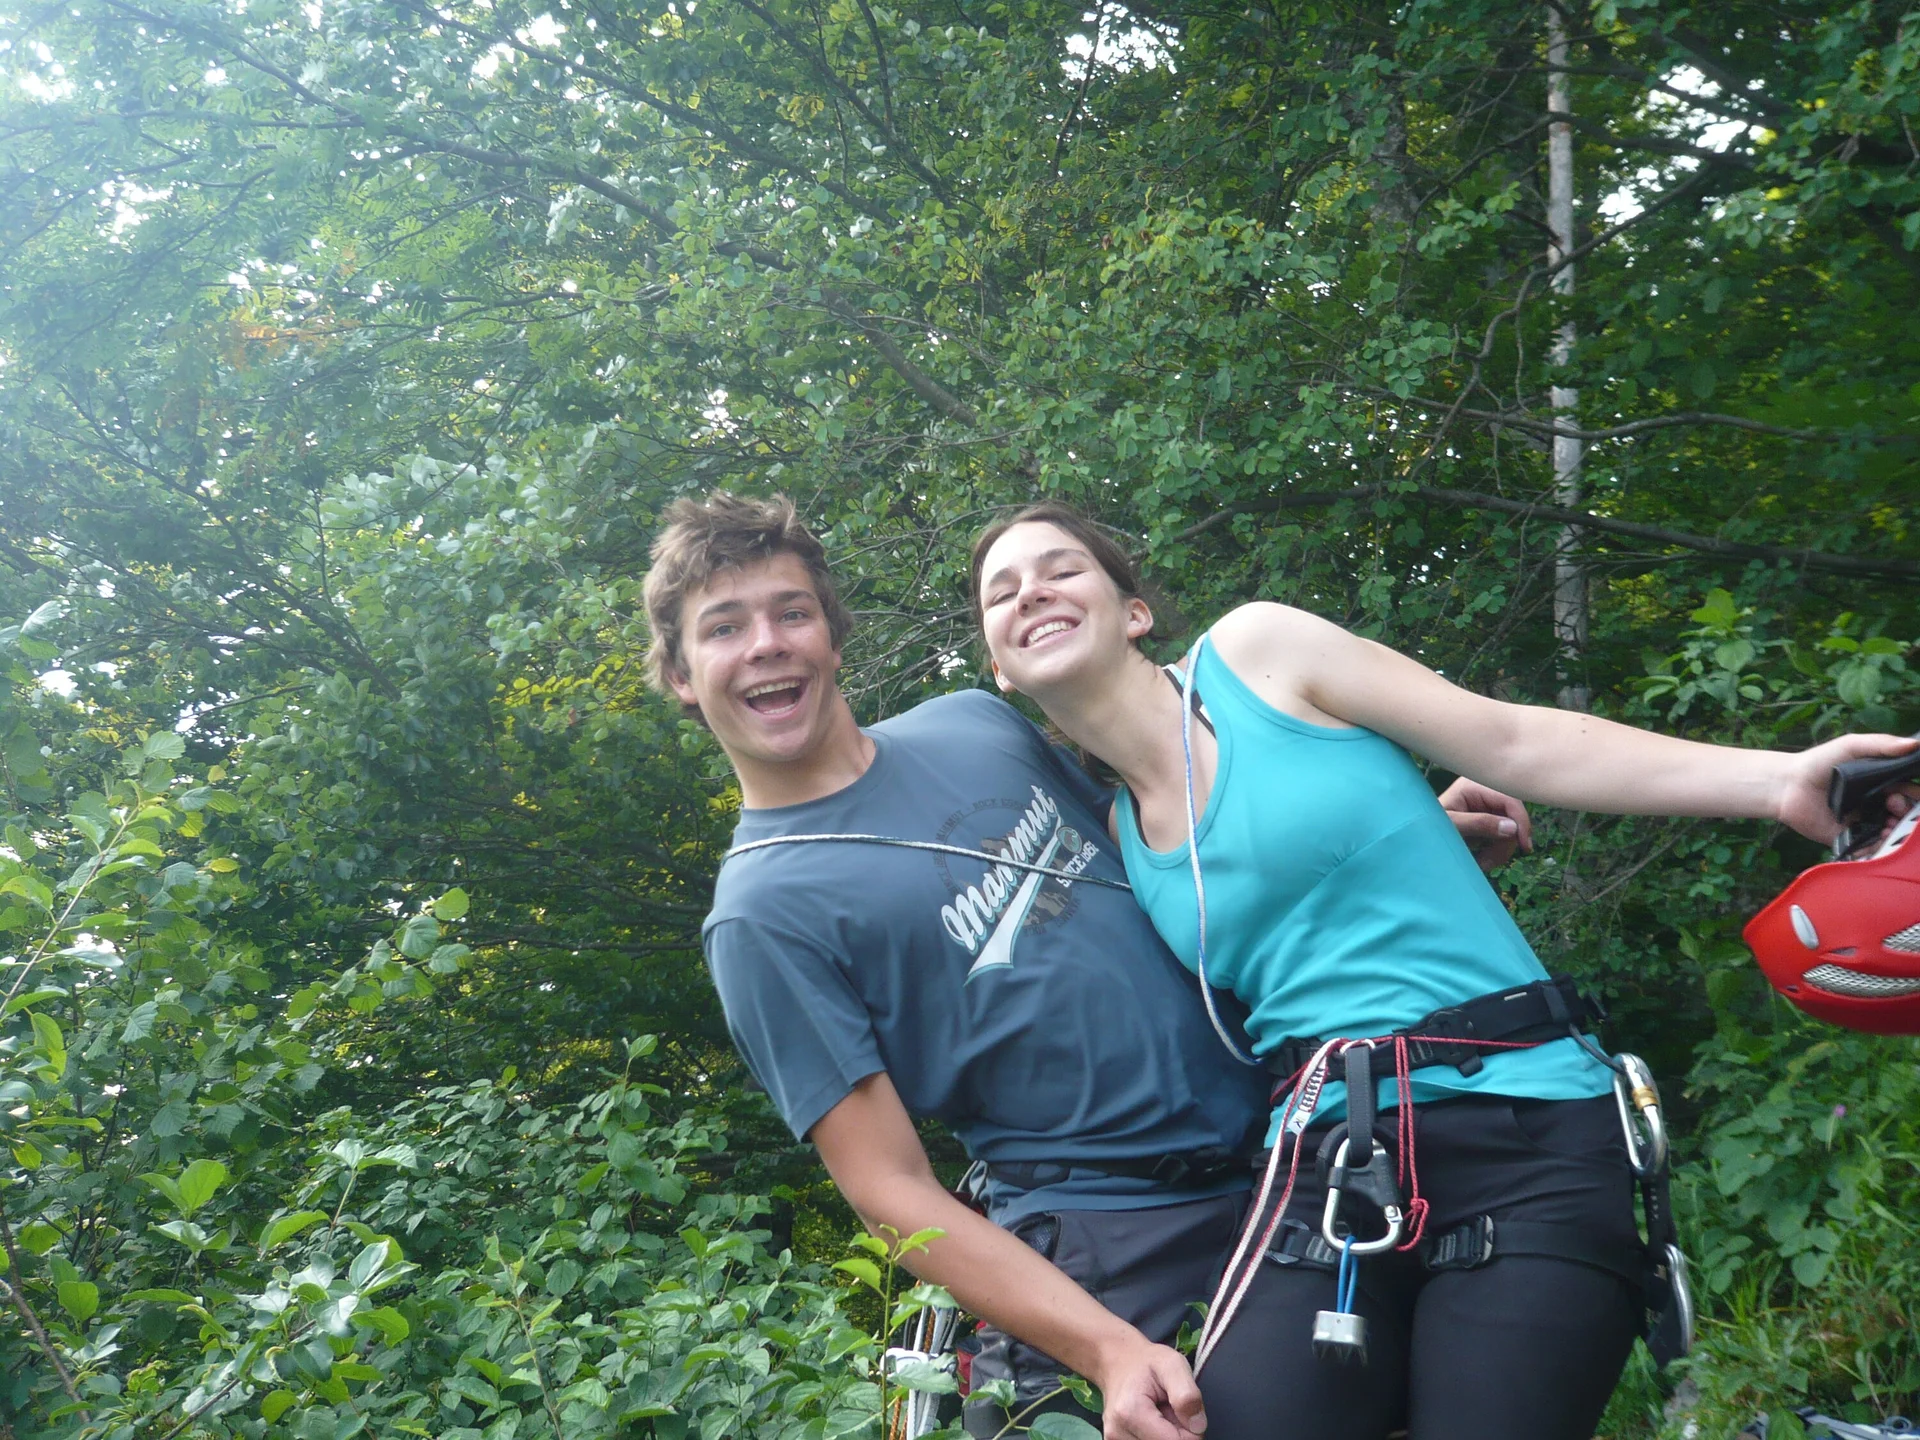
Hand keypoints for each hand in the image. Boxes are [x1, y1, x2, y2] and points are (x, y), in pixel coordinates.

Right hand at [1094, 1339, 1207, 1439]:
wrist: (1119, 1362)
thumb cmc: (1147, 1362)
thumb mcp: (1173, 1365)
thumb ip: (1187, 1394)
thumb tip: (1197, 1427)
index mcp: (1131, 1413)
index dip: (1190, 1430)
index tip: (1183, 1409)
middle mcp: (1118, 1433)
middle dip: (1178, 1434)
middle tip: (1170, 1409)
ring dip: (1168, 1436)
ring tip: (1160, 1414)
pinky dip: (1157, 1437)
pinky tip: (1153, 1423)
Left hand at [1437, 777, 1532, 871]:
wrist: (1417, 837)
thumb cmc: (1428, 826)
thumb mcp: (1452, 825)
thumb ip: (1479, 824)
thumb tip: (1512, 828)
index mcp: (1475, 785)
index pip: (1509, 800)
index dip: (1521, 822)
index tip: (1525, 846)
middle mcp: (1484, 792)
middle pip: (1513, 817)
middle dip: (1506, 842)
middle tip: (1489, 863)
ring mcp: (1487, 806)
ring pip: (1510, 830)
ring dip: (1500, 850)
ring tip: (1481, 864)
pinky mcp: (1487, 820)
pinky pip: (1503, 836)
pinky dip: (1496, 850)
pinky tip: (1482, 860)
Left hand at [1776, 734, 1919, 843]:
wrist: (1787, 785)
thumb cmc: (1819, 762)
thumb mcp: (1851, 746)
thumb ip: (1881, 745)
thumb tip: (1915, 744)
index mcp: (1880, 783)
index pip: (1908, 791)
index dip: (1914, 794)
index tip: (1913, 794)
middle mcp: (1875, 803)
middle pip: (1904, 813)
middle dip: (1908, 813)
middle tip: (1894, 806)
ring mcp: (1863, 822)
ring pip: (1891, 832)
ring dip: (1898, 831)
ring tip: (1890, 824)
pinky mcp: (1849, 838)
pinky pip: (1871, 847)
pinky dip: (1880, 846)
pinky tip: (1880, 837)